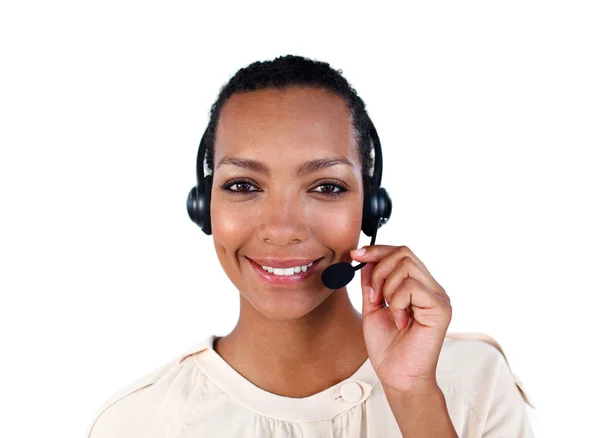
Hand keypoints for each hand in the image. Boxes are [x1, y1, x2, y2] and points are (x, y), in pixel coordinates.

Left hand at [350, 245, 451, 393]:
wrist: (397, 376)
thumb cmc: (388, 347)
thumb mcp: (372, 307)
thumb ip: (371, 283)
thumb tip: (365, 258)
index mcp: (418, 286)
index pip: (401, 253)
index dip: (376, 250)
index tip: (355, 255)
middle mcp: (431, 288)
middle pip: (403, 253)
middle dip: (378, 271)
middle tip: (374, 298)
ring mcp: (438, 297)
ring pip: (406, 266)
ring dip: (387, 287)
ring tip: (388, 310)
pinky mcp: (441, 308)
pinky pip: (412, 286)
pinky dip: (397, 302)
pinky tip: (400, 320)